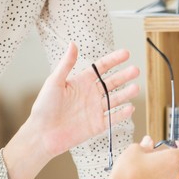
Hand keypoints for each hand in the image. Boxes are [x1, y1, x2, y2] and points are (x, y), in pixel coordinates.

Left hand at [23, 42, 139, 160]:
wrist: (42, 134)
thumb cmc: (44, 107)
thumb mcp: (54, 82)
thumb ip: (66, 63)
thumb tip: (72, 44)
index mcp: (81, 82)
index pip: (101, 68)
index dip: (114, 60)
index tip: (126, 53)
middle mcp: (90, 95)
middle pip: (112, 82)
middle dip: (124, 76)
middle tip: (135, 70)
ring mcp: (95, 110)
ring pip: (115, 99)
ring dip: (126, 93)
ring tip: (136, 88)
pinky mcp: (97, 125)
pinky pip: (113, 118)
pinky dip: (122, 114)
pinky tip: (130, 108)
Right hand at [109, 135, 178, 178]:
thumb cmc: (127, 170)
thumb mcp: (135, 150)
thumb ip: (146, 145)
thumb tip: (149, 142)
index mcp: (172, 159)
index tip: (173, 145)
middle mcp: (176, 176)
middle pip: (177, 165)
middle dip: (166, 161)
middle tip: (150, 160)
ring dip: (162, 175)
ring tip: (144, 175)